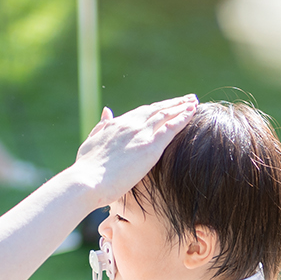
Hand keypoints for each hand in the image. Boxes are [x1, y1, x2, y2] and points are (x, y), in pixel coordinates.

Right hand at [69, 95, 197, 208]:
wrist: (86, 181)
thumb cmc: (86, 169)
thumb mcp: (91, 142)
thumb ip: (101, 127)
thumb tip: (107, 111)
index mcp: (116, 125)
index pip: (141, 113)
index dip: (156, 108)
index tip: (167, 105)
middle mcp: (129, 125)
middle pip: (156, 110)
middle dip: (173, 103)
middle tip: (187, 98)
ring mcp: (140, 134)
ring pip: (165, 114)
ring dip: (181, 106)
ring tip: (194, 101)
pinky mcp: (149, 147)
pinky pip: (171, 128)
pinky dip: (182, 118)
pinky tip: (192, 112)